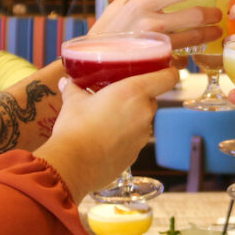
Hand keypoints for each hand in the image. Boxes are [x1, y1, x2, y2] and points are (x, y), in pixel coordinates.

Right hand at [34, 67, 178, 199]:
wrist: (73, 165)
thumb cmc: (76, 128)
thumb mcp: (73, 102)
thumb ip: (74, 89)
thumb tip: (66, 82)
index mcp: (134, 92)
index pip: (168, 77)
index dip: (168, 71)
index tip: (164, 68)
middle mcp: (144, 113)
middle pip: (151, 99)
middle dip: (138, 97)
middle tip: (118, 95)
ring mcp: (142, 136)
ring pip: (143, 120)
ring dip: (131, 117)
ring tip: (108, 119)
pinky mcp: (135, 154)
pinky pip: (134, 139)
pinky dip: (125, 136)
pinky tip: (105, 138)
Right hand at [92, 0, 221, 53]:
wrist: (92, 66)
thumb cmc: (101, 37)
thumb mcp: (111, 13)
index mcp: (142, 4)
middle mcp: (152, 22)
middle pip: (194, 15)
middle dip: (211, 14)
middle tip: (217, 15)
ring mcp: (157, 44)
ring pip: (193, 38)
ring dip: (209, 34)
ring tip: (215, 32)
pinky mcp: (159, 63)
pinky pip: (181, 59)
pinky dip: (189, 56)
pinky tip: (194, 54)